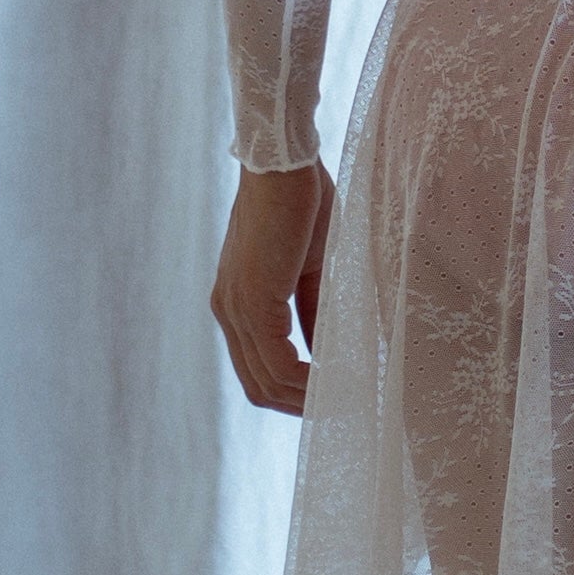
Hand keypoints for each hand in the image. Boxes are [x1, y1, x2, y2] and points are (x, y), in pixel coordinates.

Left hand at [211, 162, 335, 414]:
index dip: (292, 393)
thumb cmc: (303, 203)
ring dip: (307, 398)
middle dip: (298, 406)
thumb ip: (312, 310)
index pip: (256, 370)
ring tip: (346, 400)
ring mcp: (236, 308)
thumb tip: (328, 349)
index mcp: (237, 303)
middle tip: (340, 411)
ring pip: (266, 380)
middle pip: (257, 386)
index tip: (330, 399)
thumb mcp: (311, 267)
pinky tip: (336, 380)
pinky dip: (308, 380)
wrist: (284, 164)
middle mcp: (227, 311)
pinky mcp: (253, 301)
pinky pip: (278, 362)